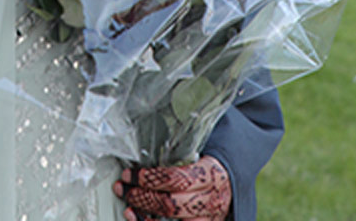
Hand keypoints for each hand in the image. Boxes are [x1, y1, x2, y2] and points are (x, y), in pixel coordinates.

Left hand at [113, 155, 230, 220]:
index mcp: (210, 173)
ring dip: (146, 216)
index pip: (176, 178)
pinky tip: (140, 219)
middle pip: (173, 204)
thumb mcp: (198, 149)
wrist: (232, 179)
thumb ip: (177, 149)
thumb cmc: (207, 161)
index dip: (150, 177)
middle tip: (123, 188)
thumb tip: (144, 142)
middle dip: (142, 197)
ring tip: (128, 206)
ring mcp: (210, 218)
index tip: (130, 173)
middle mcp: (212, 200)